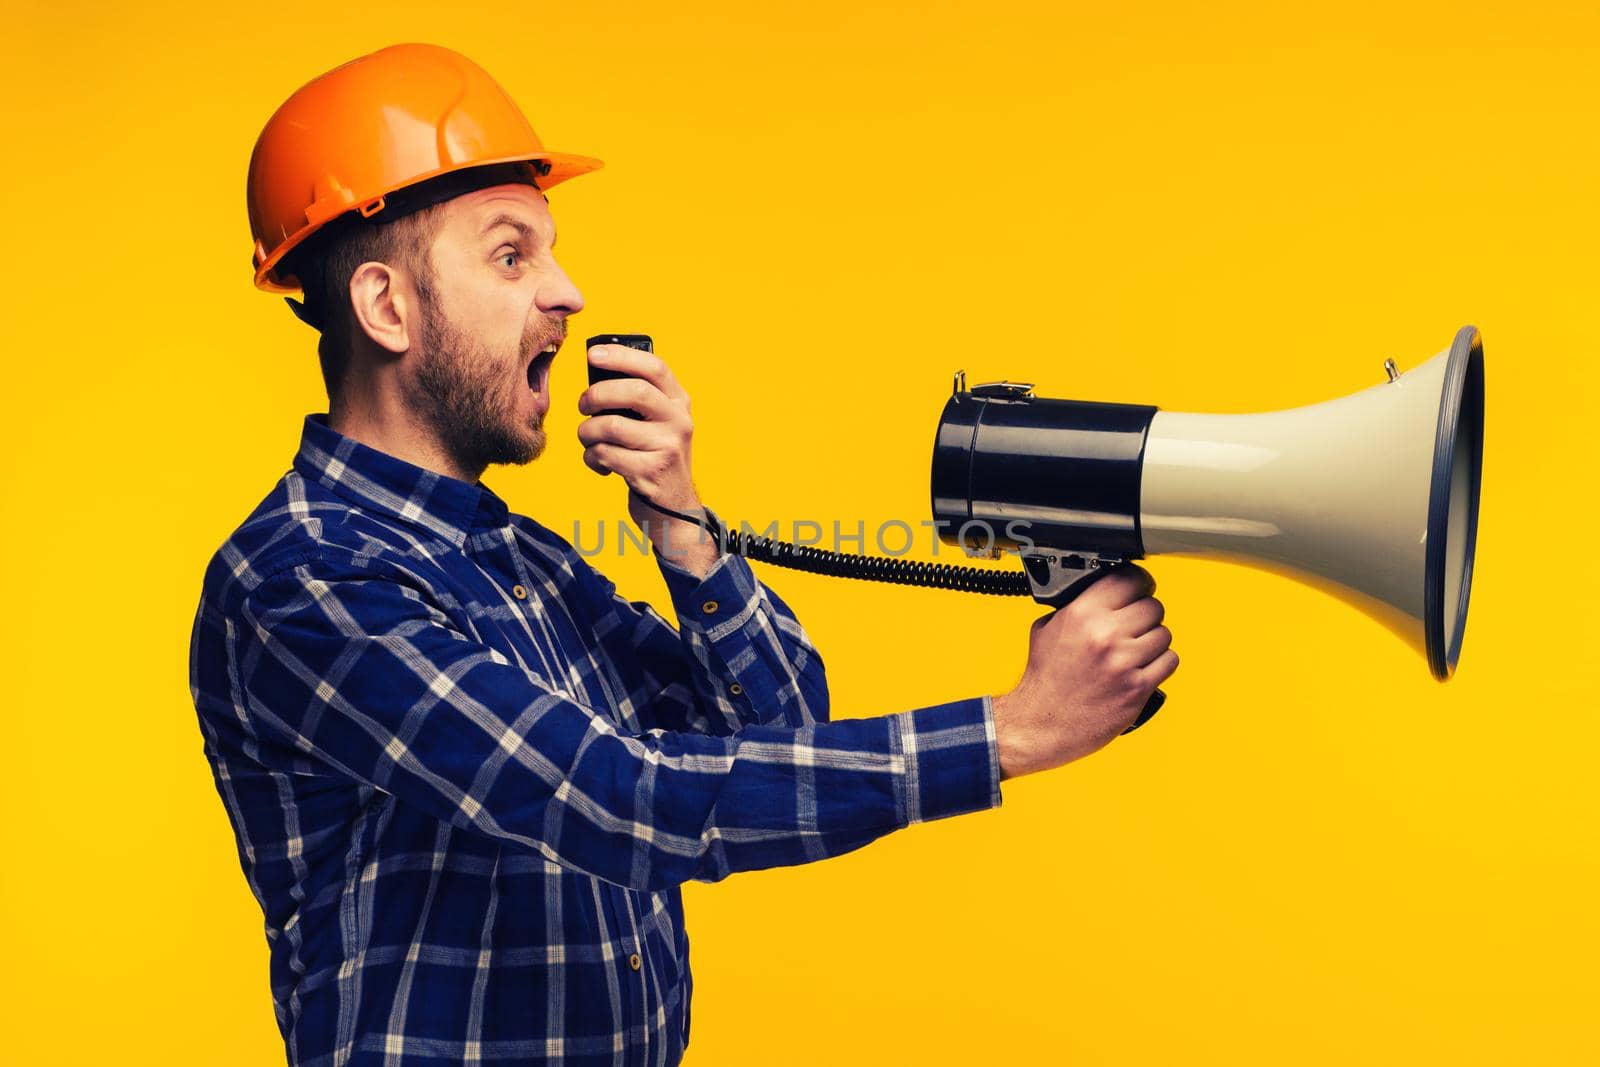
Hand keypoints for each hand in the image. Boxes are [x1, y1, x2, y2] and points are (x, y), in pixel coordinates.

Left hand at [576, 343, 717, 574]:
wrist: (673, 509)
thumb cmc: (652, 457)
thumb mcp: (657, 424)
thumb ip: (637, 399)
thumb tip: (596, 374)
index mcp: (679, 402)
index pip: (655, 368)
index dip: (621, 356)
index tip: (592, 354)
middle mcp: (679, 422)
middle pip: (633, 392)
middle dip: (597, 395)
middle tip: (583, 405)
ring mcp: (668, 447)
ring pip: (611, 426)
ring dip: (588, 433)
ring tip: (589, 441)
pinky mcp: (651, 473)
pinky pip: (606, 454)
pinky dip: (592, 458)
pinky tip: (600, 464)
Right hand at [991, 563, 1177, 779]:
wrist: (1042, 722)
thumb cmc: (1046, 679)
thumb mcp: (1047, 628)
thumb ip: (1077, 607)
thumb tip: (1103, 592)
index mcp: (1081, 614)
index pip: (1128, 579)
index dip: (1139, 582)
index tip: (1139, 587)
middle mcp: (1104, 635)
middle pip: (1152, 606)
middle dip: (1146, 614)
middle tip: (1136, 624)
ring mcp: (1123, 662)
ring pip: (1164, 634)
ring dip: (1154, 640)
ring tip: (1136, 649)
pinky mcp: (1137, 688)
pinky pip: (1169, 661)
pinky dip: (1160, 663)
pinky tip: (1143, 666)